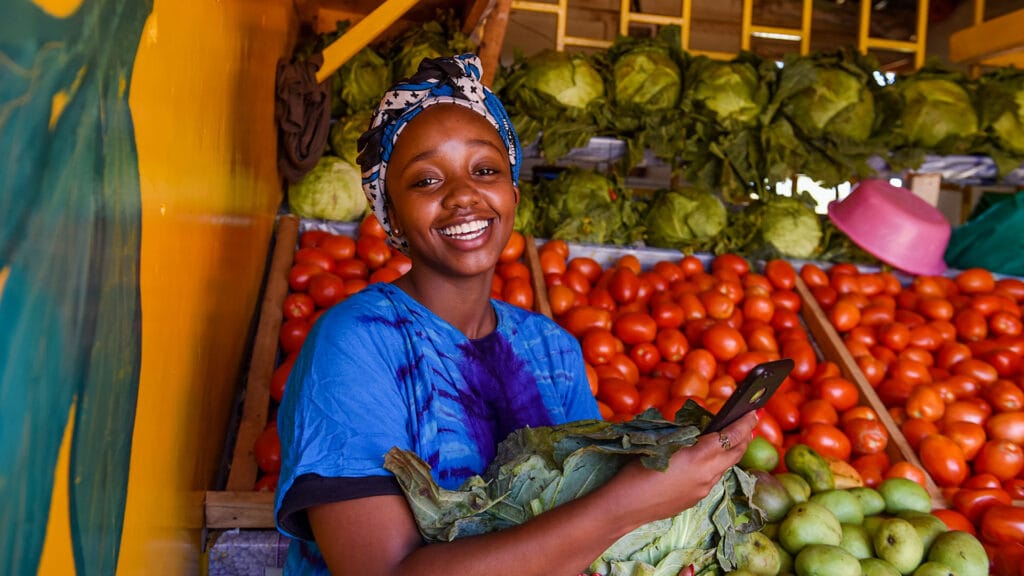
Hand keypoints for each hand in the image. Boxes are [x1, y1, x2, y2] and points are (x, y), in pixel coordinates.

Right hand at [599, 411, 758, 526]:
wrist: (625, 506)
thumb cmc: (636, 470)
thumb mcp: (660, 444)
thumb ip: (683, 436)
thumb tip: (696, 431)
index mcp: (699, 456)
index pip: (731, 436)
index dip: (744, 423)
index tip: (753, 411)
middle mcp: (707, 474)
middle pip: (735, 453)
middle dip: (744, 437)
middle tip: (748, 422)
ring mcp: (703, 490)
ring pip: (724, 467)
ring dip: (729, 452)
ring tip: (728, 439)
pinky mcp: (695, 500)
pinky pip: (711, 479)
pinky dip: (714, 465)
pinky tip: (704, 461)